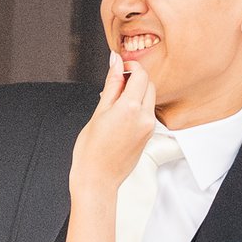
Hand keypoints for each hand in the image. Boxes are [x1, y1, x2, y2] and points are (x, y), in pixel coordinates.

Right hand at [68, 49, 158, 205]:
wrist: (97, 178)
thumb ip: (112, 84)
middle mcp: (144, 117)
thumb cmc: (91, 150)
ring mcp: (149, 127)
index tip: (120, 67)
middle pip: (149, 84)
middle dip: (136, 79)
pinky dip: (139, 106)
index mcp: (130, 108)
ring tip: (116, 102)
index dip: (131, 66)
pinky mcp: (149, 135)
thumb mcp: (98, 111)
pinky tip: (122, 114)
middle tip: (116, 83)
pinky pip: (149, 112)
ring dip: (138, 92)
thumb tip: (116, 63)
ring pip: (150, 98)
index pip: (141, 75)